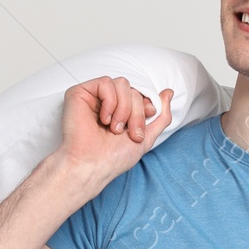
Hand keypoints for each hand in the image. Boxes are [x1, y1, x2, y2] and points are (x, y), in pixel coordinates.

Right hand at [56, 76, 173, 190]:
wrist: (91, 165)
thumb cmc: (113, 158)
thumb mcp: (146, 139)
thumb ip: (161, 116)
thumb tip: (168, 92)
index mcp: (121, 112)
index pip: (140, 95)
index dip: (146, 106)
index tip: (143, 123)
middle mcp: (108, 103)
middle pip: (133, 90)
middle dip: (136, 113)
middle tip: (128, 133)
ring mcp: (94, 97)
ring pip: (122, 83)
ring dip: (124, 108)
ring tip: (114, 128)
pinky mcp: (80, 92)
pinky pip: (105, 82)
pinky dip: (110, 102)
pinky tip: (103, 119)